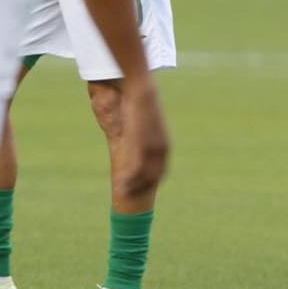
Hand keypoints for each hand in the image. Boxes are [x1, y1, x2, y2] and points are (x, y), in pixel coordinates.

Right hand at [115, 75, 169, 198]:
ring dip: (133, 186)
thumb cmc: (143, 105)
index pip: (162, 170)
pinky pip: (137, 169)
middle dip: (143, 187)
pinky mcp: (142, 146)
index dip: (152, 181)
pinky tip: (121, 184)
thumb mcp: (146, 123)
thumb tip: (137, 136)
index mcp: (165, 145)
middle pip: (155, 177)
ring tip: (123, 191)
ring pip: (145, 176)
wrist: (143, 94)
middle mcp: (162, 150)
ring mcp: (153, 149)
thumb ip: (145, 133)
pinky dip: (130, 179)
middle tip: (131, 194)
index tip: (144, 189)